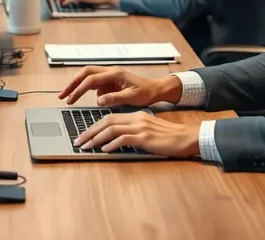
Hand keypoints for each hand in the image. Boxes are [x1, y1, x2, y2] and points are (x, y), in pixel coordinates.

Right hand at [60, 66, 181, 107]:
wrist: (155, 89)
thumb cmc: (146, 92)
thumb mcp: (131, 97)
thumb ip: (114, 98)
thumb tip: (98, 100)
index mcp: (114, 74)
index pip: (91, 80)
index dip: (79, 89)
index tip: (70, 100)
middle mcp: (110, 72)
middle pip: (85, 73)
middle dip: (72, 83)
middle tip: (62, 95)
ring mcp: (109, 76)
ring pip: (88, 76)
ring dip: (76, 85)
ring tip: (67, 97)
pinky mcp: (109, 82)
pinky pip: (94, 83)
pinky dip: (85, 90)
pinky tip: (82, 99)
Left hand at [74, 111, 199, 157]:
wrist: (186, 138)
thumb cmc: (168, 137)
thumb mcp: (148, 131)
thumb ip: (133, 132)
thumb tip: (115, 141)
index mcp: (135, 116)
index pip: (109, 117)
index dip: (94, 125)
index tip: (84, 134)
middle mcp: (135, 118)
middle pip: (106, 121)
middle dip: (90, 131)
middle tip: (78, 140)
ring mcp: (140, 127)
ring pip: (112, 129)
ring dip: (96, 138)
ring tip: (86, 146)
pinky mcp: (145, 138)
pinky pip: (124, 139)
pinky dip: (112, 143)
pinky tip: (104, 150)